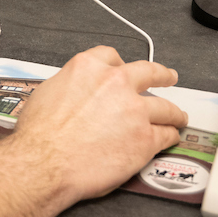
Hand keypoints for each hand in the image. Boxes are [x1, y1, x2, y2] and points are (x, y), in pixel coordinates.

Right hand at [13, 46, 187, 206]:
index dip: (120, 64)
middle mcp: (114, 83)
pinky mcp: (146, 138)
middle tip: (168, 77)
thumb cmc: (40, 133)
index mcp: (87, 68)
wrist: (45, 160)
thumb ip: (71, 87)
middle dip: (162, 75)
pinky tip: (169, 138)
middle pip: (149, 72)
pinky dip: (170, 137)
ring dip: (174, 113)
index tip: (124, 68)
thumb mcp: (47, 92)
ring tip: (177, 117)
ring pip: (166, 107)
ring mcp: (134, 110)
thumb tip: (75, 94)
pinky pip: (167, 135)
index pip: (111, 56)